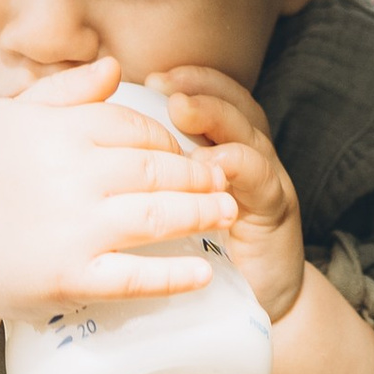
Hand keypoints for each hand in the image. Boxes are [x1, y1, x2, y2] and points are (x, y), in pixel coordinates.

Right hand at [0, 58, 238, 322]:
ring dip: (200, 213)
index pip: (133, 126)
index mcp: (58, 131)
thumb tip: (116, 67)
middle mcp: (69, 175)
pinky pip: (134, 277)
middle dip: (197, 174)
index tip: (186, 150)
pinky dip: (174, 275)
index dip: (168, 138)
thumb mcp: (9, 117)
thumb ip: (64, 91)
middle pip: (154, 169)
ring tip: (228, 213)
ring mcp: (72, 229)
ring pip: (155, 216)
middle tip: (224, 180)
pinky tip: (204, 272)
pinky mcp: (70, 277)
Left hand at [151, 67, 306, 321]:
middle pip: (230, 102)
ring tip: (182, 110)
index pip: (208, 93)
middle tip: (165, 87)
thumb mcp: (170, 204)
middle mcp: (247, 150)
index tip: (150, 77)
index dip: (184, 80)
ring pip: (246, 130)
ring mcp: (264, 176)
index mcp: (221, 144)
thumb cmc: (201, 248)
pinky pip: (259, 178)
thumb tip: (99, 139)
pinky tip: (211, 166)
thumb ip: (146, 170)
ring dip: (215, 116)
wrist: (255, 296)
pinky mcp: (275, 208)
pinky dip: (237, 165)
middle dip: (198, 89)